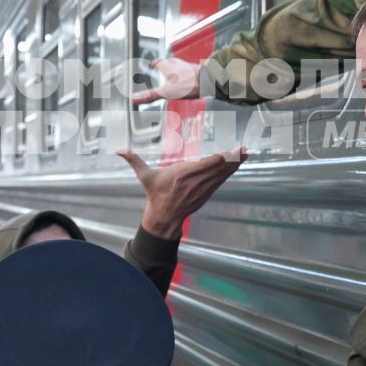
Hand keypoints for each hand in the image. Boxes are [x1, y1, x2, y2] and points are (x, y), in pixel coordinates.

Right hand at [119, 146, 246, 238]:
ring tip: (246, 153)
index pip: (204, 166)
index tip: (230, 152)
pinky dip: (230, 171)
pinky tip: (238, 163)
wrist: (164, 216)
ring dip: (235, 164)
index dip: (219, 160)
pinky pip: (221, 180)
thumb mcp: (145, 177)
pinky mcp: (207, 193)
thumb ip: (134, 161)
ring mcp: (202, 188)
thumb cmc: (155, 194)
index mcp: (181, 175)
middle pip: (217, 169)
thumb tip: (118, 150)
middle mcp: (194, 182)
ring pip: (222, 174)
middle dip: (233, 159)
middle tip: (246, 149)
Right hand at [129, 57, 202, 104]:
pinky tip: (189, 80)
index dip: (153, 63)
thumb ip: (150, 96)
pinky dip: (187, 74)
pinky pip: (190, 71)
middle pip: (168, 62)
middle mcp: (178, 64)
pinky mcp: (198, 71)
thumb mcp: (166, 92)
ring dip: (176, 69)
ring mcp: (189, 66)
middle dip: (164, 65)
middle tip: (161, 68)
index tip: (151, 64)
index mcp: (168, 66)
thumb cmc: (187, 85)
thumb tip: (133, 98)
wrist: (209, 80)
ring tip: (175, 74)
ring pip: (180, 65)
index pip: (157, 62)